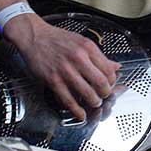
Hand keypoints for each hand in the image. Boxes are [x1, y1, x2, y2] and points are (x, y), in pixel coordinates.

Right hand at [3, 14, 120, 120]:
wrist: (34, 36)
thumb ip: (99, 56)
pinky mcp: (53, 80)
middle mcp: (78, 58)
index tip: (110, 85)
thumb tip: (115, 66)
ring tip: (94, 102)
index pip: (108, 70)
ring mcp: (65, 70)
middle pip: (101, 83)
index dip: (112, 81)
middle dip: (105, 93)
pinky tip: (81, 114)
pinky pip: (68, 99)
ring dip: (94, 102)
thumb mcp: (82, 41)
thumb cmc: (57, 39)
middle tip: (104, 95)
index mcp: (88, 47)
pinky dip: (76, 110)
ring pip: (87, 93)